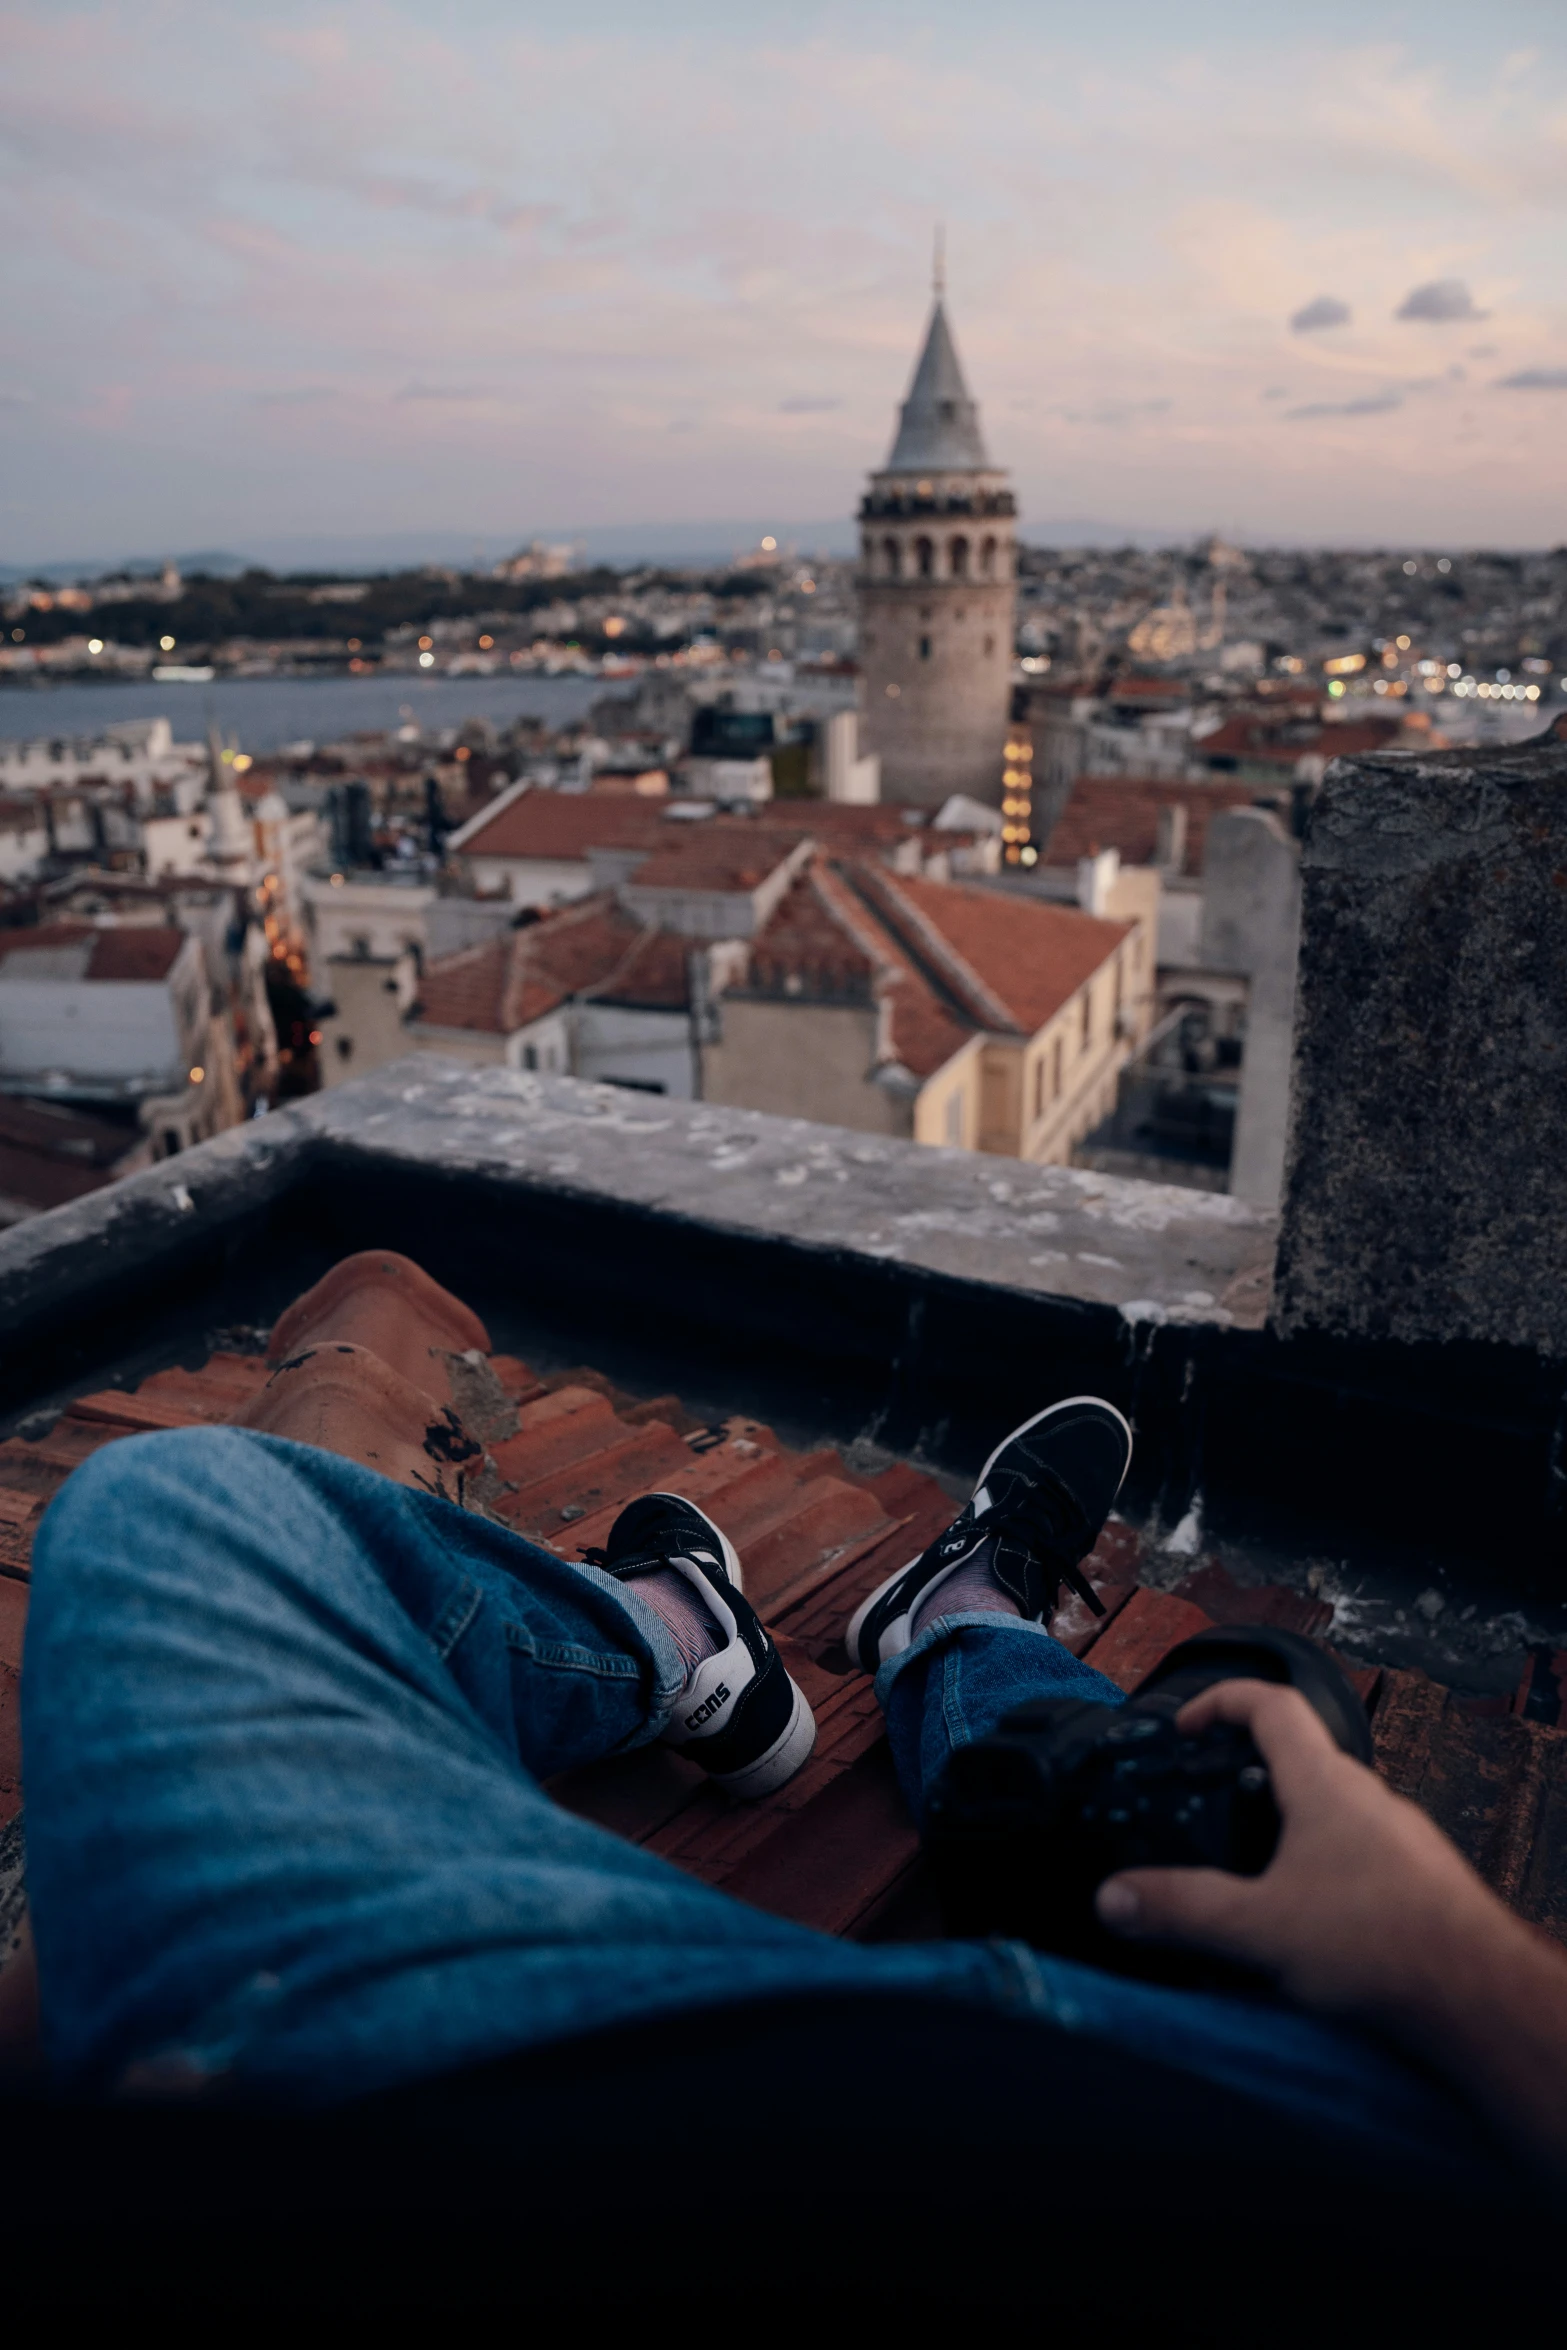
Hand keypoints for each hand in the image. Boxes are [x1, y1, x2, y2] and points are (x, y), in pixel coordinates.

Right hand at [1096, 1678, 1566, 2181]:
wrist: (1481, 1998)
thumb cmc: (1383, 1945)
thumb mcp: (1259, 1927)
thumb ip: (1181, 1910)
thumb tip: (1114, 1898)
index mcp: (1326, 1785)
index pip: (1270, 1705)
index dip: (1220, 1701)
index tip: (1187, 1726)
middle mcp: (1370, 1799)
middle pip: (1302, 1760)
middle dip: (1249, 1776)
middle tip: (1209, 1807)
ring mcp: (1403, 1841)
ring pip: (1336, 1814)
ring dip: (1290, 1829)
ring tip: (1253, 1877)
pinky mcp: (1423, 1885)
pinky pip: (1363, 1858)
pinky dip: (1327, 1872)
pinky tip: (1310, 1927)